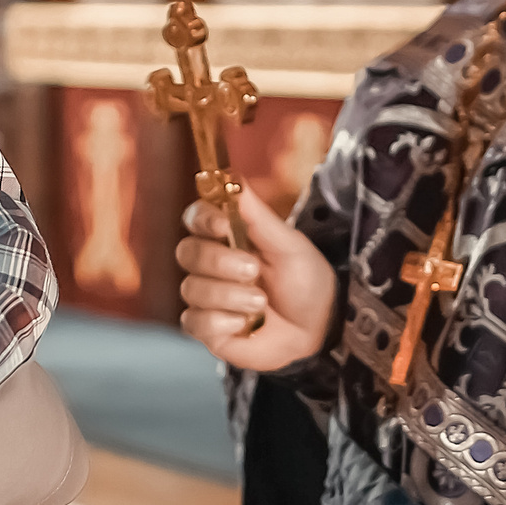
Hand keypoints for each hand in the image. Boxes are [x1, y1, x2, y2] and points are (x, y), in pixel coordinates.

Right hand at [176, 187, 335, 371]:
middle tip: (253, 271)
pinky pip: (194, 322)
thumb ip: (257, 215)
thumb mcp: (288, 245)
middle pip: (187, 252)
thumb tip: (232, 175)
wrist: (318, 328)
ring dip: (230, 296)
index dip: (203, 219)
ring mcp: (206, 297)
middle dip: (219, 262)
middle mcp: (211, 265)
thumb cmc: (305, 281)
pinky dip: (222, 323)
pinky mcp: (206, 329)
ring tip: (261, 303)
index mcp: (228, 237)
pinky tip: (246, 324)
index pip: (196, 218)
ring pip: (191, 289)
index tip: (222, 226)